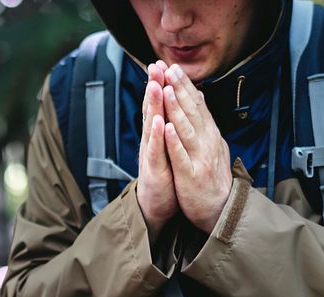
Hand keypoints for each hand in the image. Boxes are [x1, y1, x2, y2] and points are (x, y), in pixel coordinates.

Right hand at [137, 62, 178, 238]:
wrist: (155, 206)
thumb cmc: (163, 176)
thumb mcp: (167, 148)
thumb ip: (168, 127)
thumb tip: (172, 107)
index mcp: (157, 135)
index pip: (158, 106)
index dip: (159, 84)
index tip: (162, 63)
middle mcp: (151, 142)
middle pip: (151, 110)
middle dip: (153, 87)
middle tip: (154, 64)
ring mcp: (151, 155)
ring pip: (151, 126)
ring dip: (152, 106)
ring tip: (155, 85)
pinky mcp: (153, 170)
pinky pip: (155, 151)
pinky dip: (157, 136)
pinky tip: (158, 122)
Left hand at [162, 64, 231, 233]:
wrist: (221, 209)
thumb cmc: (212, 179)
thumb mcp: (213, 146)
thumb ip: (205, 123)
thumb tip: (201, 98)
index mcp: (210, 135)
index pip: (197, 105)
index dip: (185, 86)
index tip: (173, 67)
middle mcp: (207, 142)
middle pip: (193, 111)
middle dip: (180, 88)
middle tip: (169, 68)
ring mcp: (199, 158)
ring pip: (186, 129)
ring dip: (177, 108)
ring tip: (167, 89)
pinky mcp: (190, 175)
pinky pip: (181, 155)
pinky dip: (173, 140)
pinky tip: (166, 126)